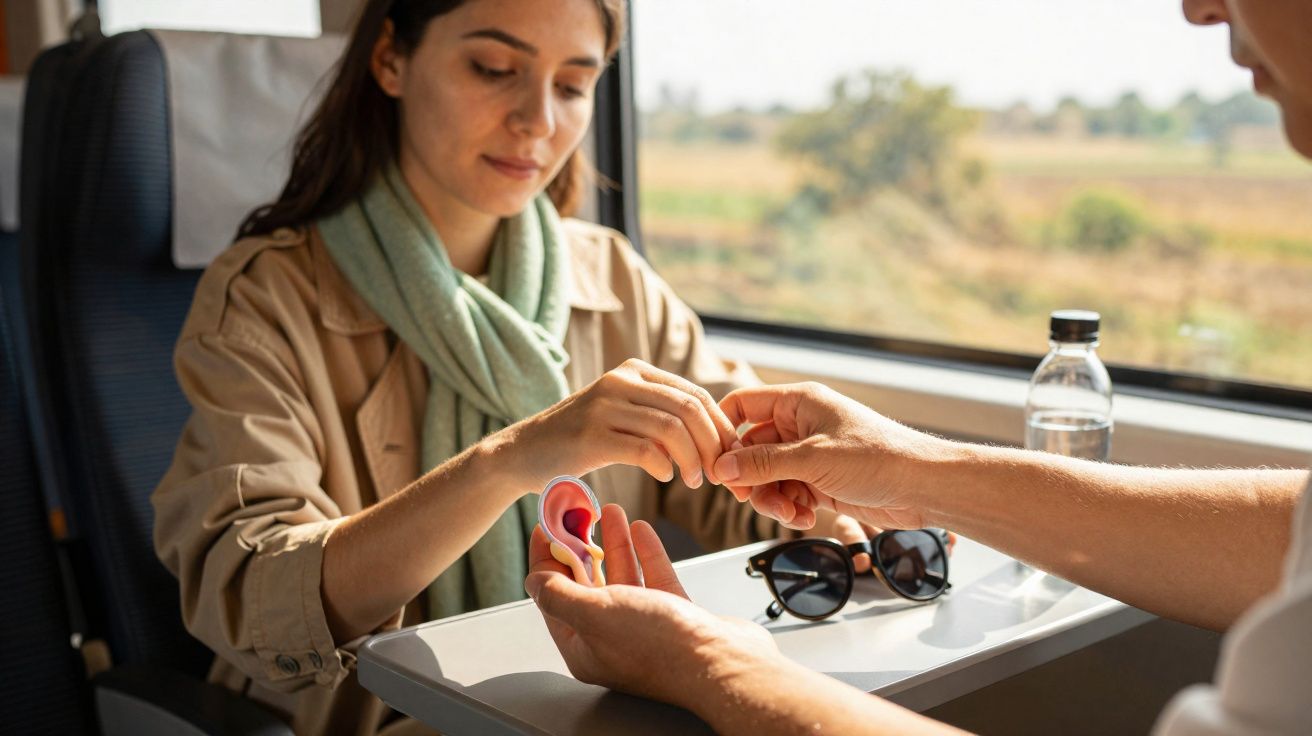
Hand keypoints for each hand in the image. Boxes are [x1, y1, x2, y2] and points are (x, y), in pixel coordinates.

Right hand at [503, 359, 737, 490]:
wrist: (522, 453)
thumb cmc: (579, 442)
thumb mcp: (623, 416)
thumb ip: (661, 417)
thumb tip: (714, 439)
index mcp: (635, 371)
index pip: (696, 395)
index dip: (721, 428)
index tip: (730, 456)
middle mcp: (621, 380)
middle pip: (690, 409)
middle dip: (713, 445)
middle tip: (719, 474)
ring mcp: (604, 406)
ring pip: (672, 428)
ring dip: (693, 460)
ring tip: (694, 481)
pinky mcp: (591, 436)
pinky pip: (644, 449)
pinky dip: (664, 466)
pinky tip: (665, 477)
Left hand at [525, 504, 779, 709]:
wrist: (723, 663)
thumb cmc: (660, 647)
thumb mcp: (594, 614)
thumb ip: (558, 594)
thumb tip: (533, 579)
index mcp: (584, 646)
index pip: (553, 596)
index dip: (546, 557)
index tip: (546, 526)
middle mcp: (611, 639)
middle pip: (587, 584)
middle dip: (581, 545)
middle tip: (577, 513)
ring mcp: (645, 628)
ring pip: (622, 578)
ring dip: (615, 543)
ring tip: (610, 510)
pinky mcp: (676, 617)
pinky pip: (654, 579)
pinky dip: (646, 552)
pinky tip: (642, 529)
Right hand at [713, 382, 950, 530]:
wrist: (922, 487)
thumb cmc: (878, 457)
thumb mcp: (813, 459)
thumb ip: (764, 463)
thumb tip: (723, 467)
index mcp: (798, 403)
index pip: (743, 405)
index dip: (724, 431)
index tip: (716, 461)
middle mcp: (800, 426)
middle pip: (751, 449)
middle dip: (750, 477)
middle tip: (751, 498)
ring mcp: (809, 455)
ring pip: (767, 477)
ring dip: (771, 499)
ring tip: (790, 514)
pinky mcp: (819, 482)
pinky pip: (787, 494)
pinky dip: (789, 509)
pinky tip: (804, 519)